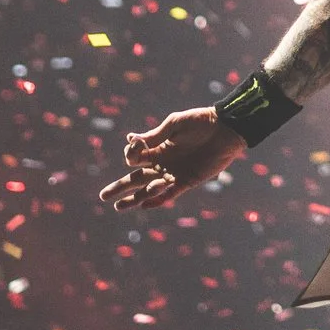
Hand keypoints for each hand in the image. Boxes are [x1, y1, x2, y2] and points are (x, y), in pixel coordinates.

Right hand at [99, 107, 246, 210]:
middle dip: (120, 187)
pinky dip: (157, 199)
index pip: (135, 158)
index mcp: (158, 148)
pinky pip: (170, 194)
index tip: (136, 144)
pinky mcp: (188, 181)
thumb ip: (154, 135)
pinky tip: (144, 204)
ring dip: (134, 198)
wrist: (225, 129)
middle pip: (136, 178)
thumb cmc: (200, 122)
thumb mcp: (174, 124)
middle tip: (103, 196)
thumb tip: (130, 140)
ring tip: (118, 207)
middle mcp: (163, 163)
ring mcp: (175, 173)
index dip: (130, 154)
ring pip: (149, 190)